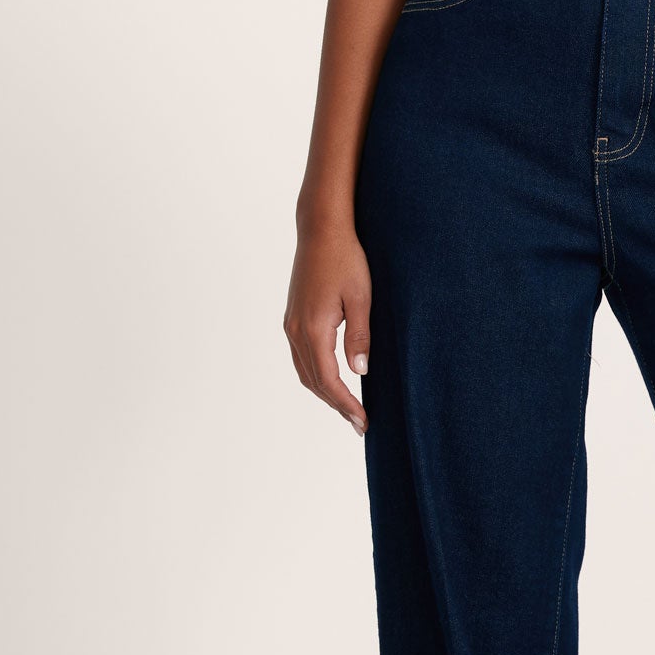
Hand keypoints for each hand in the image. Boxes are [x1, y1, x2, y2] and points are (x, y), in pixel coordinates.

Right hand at [284, 212, 371, 435]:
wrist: (321, 231)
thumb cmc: (346, 259)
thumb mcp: (361, 297)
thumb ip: (359, 336)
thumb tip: (359, 372)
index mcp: (314, 328)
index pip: (328, 380)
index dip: (346, 404)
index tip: (363, 421)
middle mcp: (296, 330)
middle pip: (313, 381)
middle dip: (336, 405)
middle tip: (359, 423)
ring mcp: (291, 324)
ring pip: (304, 371)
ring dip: (324, 393)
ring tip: (347, 408)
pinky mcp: (293, 318)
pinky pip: (301, 357)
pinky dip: (316, 376)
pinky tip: (332, 380)